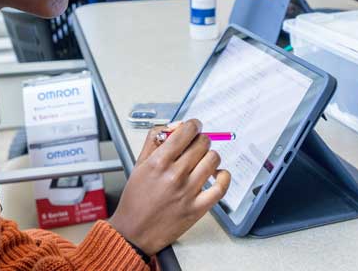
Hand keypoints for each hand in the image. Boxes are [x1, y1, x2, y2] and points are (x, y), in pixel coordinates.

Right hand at [109, 120, 230, 255]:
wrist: (134, 232)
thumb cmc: (136, 199)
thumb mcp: (139, 164)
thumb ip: (155, 140)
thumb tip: (175, 127)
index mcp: (159, 162)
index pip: (186, 131)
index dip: (193, 125)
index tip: (194, 127)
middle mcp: (175, 175)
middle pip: (202, 143)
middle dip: (200, 139)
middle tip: (195, 145)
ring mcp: (188, 192)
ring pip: (213, 159)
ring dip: (209, 155)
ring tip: (202, 160)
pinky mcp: (198, 208)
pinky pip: (221, 186)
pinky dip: (223, 176)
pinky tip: (216, 174)